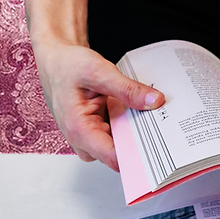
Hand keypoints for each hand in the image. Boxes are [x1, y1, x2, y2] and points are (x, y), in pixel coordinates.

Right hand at [22, 0, 163, 170]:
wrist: (56, 60)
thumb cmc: (67, 66)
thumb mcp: (99, 72)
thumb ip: (127, 89)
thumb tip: (155, 101)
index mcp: (79, 130)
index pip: (114, 158)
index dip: (139, 157)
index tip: (161, 149)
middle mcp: (83, 140)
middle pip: (121, 154)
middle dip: (142, 143)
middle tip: (163, 125)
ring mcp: (90, 138)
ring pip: (122, 146)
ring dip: (137, 133)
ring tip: (152, 115)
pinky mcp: (97, 132)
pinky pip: (119, 136)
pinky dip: (131, 126)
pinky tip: (140, 112)